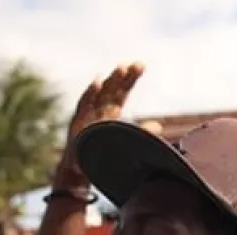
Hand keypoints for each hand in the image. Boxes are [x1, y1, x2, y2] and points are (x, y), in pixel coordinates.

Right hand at [53, 62, 145, 188]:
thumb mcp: (124, 141)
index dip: (130, 79)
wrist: (78, 168)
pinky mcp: (78, 123)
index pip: (121, 92)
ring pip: (101, 95)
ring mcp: (88, 115)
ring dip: (112, 82)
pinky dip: (91, 94)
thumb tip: (159, 125)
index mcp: (109, 112)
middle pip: (113, 90)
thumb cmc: (101, 153)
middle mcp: (98, 110)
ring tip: (121, 69)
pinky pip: (85, 106)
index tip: (141, 65)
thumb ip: (140, 132)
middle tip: (138, 64)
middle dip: (124, 77)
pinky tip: (98, 82)